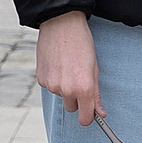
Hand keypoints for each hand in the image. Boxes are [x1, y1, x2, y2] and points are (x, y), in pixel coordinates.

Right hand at [35, 10, 100, 125]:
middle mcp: (66, 90)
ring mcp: (51, 85)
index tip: (89, 113)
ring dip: (64, 87)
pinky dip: (54, 79)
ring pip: (61, 96)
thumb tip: (100, 113)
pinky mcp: (41, 79)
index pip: (85, 119)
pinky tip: (57, 64)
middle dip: (76, 99)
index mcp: (83, 88)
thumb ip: (96, 94)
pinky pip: (50, 87)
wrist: (61, 24)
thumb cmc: (82, 44)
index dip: (88, 117)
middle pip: (72, 108)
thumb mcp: (94, 68)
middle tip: (79, 80)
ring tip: (67, 66)